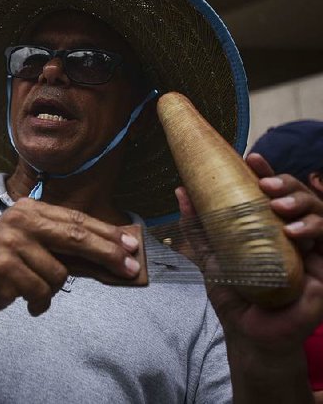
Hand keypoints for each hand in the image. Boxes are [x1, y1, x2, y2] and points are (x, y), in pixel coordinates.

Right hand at [0, 198, 140, 316]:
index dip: (107, 233)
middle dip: (107, 254)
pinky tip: (25, 301)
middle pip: (76, 236)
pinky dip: (37, 302)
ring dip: (51, 289)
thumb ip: (63, 248)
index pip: (76, 220)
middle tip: (130, 268)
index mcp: (29, 210)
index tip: (131, 245)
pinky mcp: (4, 266)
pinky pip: (40, 291)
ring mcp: (11, 242)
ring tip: (32, 289)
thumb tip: (110, 255)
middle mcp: (20, 220)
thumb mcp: (29, 246)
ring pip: (59, 273)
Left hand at [176, 153, 322, 353]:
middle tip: (264, 185)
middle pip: (300, 194)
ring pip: (320, 211)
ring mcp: (312, 250)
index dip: (267, 171)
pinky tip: (295, 232)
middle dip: (284, 183)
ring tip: (277, 206)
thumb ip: (199, 225)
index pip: (274, 190)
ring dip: (301, 202)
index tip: (250, 158)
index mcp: (269, 224)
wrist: (249, 332)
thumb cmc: (235, 293)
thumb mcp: (211, 255)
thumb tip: (181, 190)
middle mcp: (294, 232)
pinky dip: (315, 229)